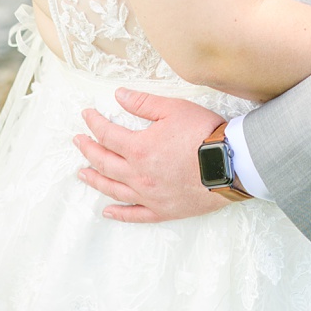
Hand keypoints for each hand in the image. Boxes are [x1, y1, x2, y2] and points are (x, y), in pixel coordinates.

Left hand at [73, 92, 229, 222]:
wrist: (232, 165)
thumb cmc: (204, 134)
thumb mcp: (173, 109)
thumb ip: (143, 103)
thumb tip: (118, 95)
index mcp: (139, 148)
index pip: (107, 134)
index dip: (93, 123)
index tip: (86, 115)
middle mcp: (139, 175)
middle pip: (104, 162)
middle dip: (88, 149)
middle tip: (77, 141)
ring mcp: (150, 195)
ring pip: (114, 189)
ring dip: (95, 179)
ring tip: (82, 173)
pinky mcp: (164, 210)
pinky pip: (136, 215)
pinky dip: (119, 214)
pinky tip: (107, 212)